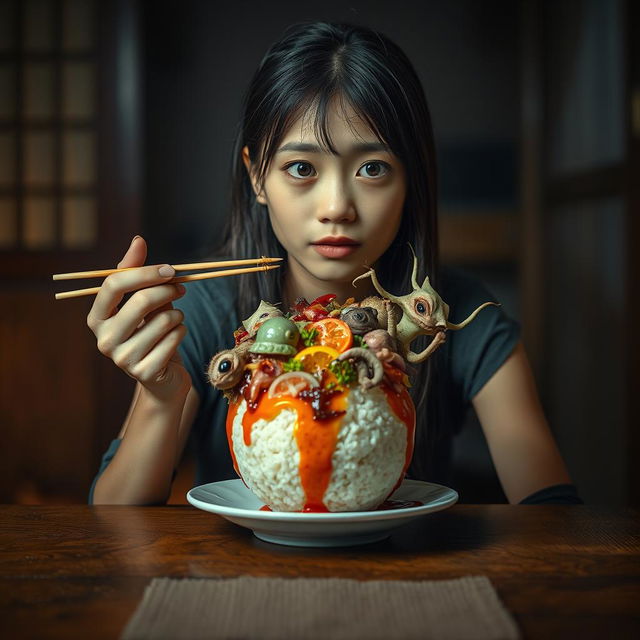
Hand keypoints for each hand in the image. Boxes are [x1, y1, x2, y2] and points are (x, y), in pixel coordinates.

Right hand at [87, 236, 189, 400]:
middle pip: (141, 301)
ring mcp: (122, 358)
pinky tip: (175, 338)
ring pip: (164, 320)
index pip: (113, 285)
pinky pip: (174, 338)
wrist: (161, 376)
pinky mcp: (144, 372)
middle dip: (168, 290)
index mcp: (97, 317)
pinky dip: (181, 332)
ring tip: (174, 319)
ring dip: (177, 314)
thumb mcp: (141, 301)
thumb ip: (137, 272)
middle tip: (182, 286)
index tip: (169, 269)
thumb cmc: (149, 331)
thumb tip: (137, 240)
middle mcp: (104, 339)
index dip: (145, 272)